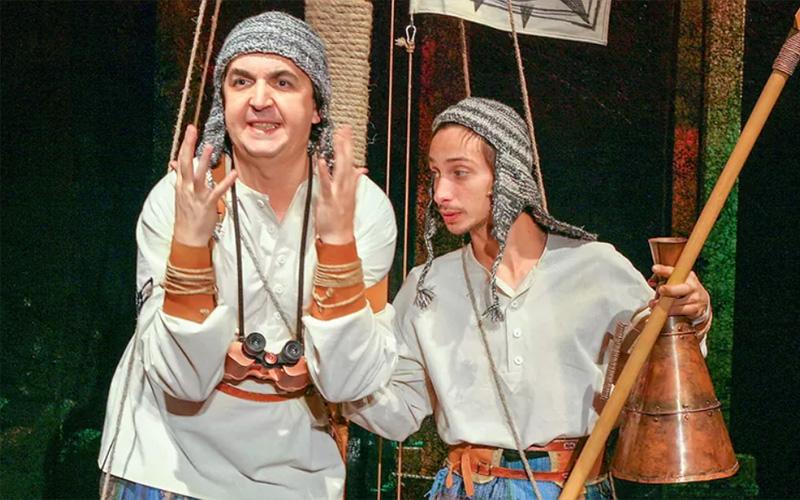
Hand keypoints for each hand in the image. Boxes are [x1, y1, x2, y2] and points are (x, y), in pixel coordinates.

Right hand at [171, 125, 236, 246]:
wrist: (187, 237)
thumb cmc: (186, 215)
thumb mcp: (181, 194)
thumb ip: (180, 177)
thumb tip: (174, 164)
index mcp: (180, 184)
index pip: (181, 160)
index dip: (185, 144)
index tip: (190, 130)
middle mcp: (186, 187)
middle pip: (186, 163)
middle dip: (189, 146)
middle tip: (193, 130)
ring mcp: (196, 195)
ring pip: (198, 175)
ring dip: (204, 161)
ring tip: (209, 147)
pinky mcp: (207, 204)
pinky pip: (217, 192)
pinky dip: (225, 183)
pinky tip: (233, 174)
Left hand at [314, 126, 366, 244]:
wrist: (340, 237)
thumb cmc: (342, 218)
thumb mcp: (349, 197)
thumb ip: (354, 181)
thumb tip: (361, 169)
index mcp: (350, 185)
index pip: (351, 160)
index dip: (349, 145)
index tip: (347, 131)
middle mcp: (346, 186)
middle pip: (348, 161)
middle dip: (346, 144)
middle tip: (344, 128)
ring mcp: (338, 192)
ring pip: (341, 169)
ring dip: (339, 153)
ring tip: (337, 138)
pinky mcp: (329, 198)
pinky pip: (326, 183)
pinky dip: (324, 171)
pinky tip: (321, 160)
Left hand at [648, 264, 709, 319]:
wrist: (702, 301)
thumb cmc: (684, 289)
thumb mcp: (675, 282)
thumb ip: (661, 280)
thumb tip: (651, 282)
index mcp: (687, 276)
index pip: (674, 272)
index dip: (664, 270)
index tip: (655, 269)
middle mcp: (693, 286)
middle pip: (682, 288)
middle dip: (671, 289)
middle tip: (660, 290)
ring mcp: (695, 298)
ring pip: (680, 303)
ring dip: (666, 305)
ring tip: (653, 304)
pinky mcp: (696, 310)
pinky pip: (682, 312)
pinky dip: (671, 312)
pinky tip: (664, 312)